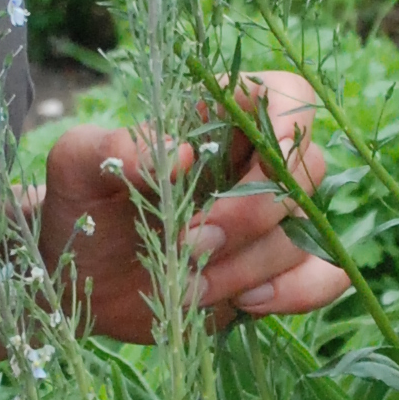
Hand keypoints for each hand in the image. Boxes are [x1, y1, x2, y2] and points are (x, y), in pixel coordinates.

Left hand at [41, 70, 350, 342]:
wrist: (77, 277)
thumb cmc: (81, 206)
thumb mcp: (75, 167)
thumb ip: (112, 147)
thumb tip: (179, 154)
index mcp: (219, 118)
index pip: (288, 96)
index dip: (289, 124)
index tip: (255, 162)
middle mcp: (256, 164)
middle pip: (308, 170)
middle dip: (253, 214)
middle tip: (190, 243)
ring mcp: (271, 220)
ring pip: (306, 232)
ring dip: (248, 266)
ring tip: (187, 284)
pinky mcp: (273, 270)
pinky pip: (324, 276)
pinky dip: (297, 293)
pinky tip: (243, 303)